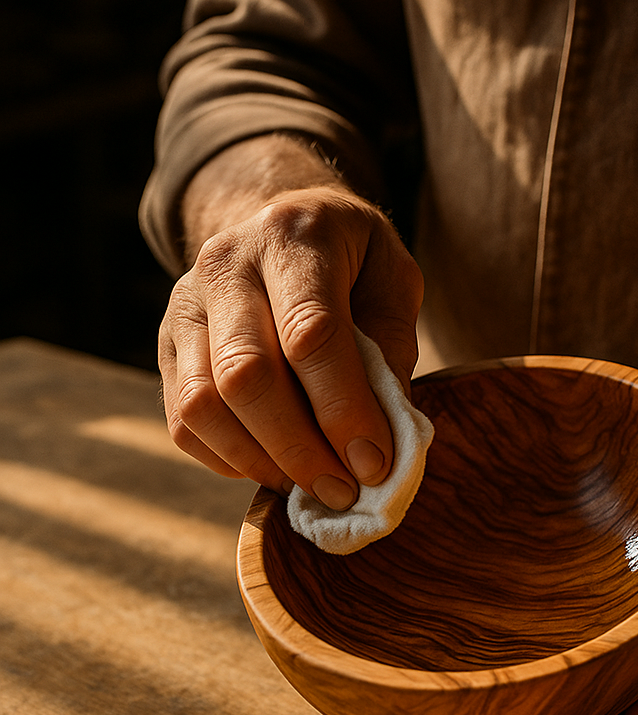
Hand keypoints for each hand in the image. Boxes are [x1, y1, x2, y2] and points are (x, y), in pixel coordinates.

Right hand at [158, 182, 422, 507]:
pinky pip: (183, 422)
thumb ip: (390, 350)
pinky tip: (276, 468)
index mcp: (293, 237)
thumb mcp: (394, 282)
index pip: (310, 333)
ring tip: (314, 487)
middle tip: (344, 490)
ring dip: (263, 462)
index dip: (343, 409)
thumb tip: (381, 439)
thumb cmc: (353, 262)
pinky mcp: (166, 345)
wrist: (284, 224)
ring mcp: (184, 305)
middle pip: (246, 375)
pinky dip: (231, 460)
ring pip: (203, 405)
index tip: (374, 464)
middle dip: (300, 448)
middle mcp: (225, 264)